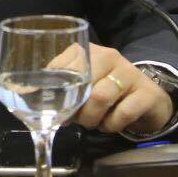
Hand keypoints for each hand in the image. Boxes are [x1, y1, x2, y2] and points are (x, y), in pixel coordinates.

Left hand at [50, 44, 174, 135]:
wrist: (147, 98)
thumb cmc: (107, 90)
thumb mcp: (84, 85)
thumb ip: (62, 88)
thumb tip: (29, 98)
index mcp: (87, 51)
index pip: (61, 67)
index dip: (54, 92)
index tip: (54, 108)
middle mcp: (108, 56)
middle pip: (82, 83)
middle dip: (76, 109)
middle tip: (77, 120)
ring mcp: (129, 72)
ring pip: (100, 97)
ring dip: (92, 119)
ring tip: (93, 123)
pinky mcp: (146, 92)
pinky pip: (122, 113)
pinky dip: (112, 125)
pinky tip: (111, 124)